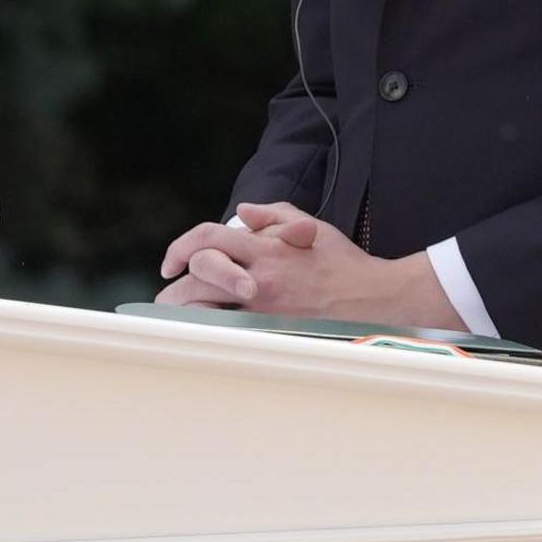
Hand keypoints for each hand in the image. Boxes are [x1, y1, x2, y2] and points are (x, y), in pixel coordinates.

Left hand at [154, 201, 462, 327]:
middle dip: (176, 286)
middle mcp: (263, 277)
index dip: (183, 246)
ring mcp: (267, 307)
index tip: (173, 263)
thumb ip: (274, 215)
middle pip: (200, 274)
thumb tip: (241, 212)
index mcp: (268, 248)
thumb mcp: (310, 227)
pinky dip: (210, 327)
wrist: (373, 298)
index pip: (210, 238)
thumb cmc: (343, 263)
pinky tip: (203, 329)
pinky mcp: (274, 329)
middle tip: (168, 293)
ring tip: (177, 314)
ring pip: (208, 307)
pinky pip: (229, 328)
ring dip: (186, 309)